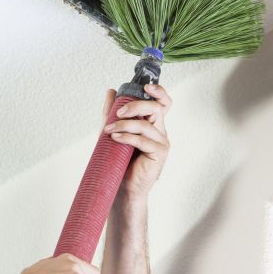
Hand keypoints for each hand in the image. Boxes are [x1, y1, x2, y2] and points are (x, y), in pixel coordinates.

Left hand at [101, 83, 171, 199]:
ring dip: (125, 124)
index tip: (145, 87)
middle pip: (156, 108)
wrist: (121, 186)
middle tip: (118, 113)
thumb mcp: (113, 130)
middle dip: (136, 105)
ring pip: (146, 124)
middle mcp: (160, 130)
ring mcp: (162, 142)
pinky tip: (115, 137)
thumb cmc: (118, 160)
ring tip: (109, 130)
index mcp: (152, 123)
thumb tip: (111, 91)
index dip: (159, 92)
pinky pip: (143, 140)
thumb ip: (112, 111)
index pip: (163, 103)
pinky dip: (127, 137)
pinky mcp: (159, 153)